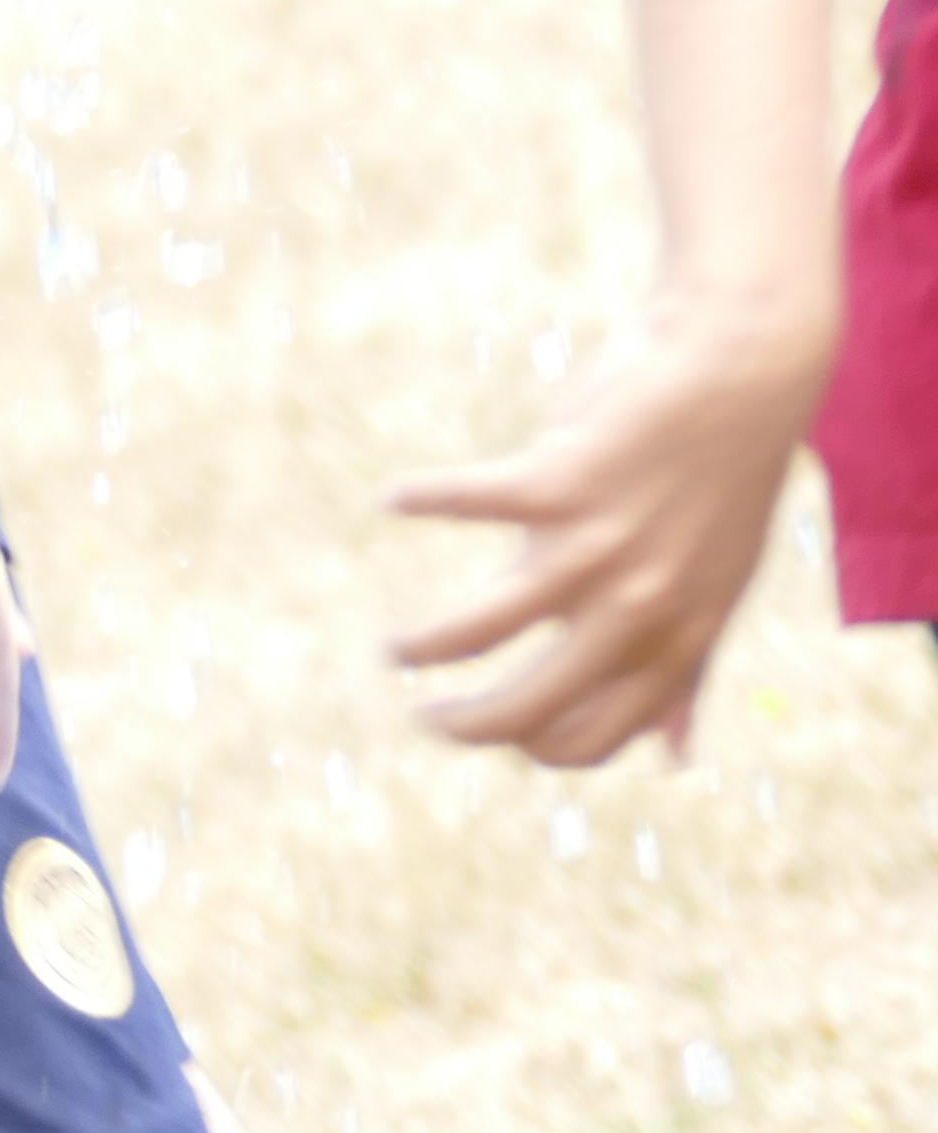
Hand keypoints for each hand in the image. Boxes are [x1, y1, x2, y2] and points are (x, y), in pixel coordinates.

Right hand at [388, 286, 829, 764]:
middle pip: (530, 704)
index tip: (495, 727)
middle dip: (464, 725)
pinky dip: (420, 499)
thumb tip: (674, 755)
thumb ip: (690, 675)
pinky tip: (390, 498)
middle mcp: (637, 608)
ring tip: (393, 651)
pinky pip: (468, 502)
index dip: (532, 746)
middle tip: (425, 717)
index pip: (592, 737)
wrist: (741, 377)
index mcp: (675, 642)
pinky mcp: (559, 481)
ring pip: (482, 627)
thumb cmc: (725, 487)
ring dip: (423, 647)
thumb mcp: (719, 595)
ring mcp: (596, 546)